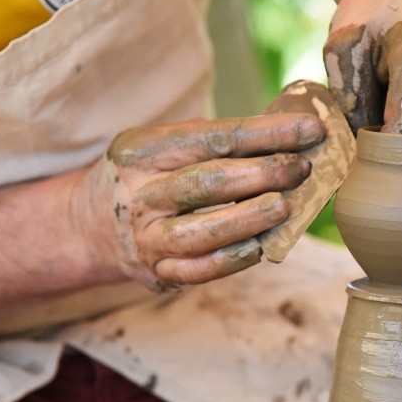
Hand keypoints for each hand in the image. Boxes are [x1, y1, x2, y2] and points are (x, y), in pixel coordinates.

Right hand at [78, 114, 321, 290]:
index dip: (266, 133)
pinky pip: (197, 270)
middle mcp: (141, 193)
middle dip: (261, 174)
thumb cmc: (151, 175)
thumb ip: (220, 141)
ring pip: (200, 231)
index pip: (214, 137)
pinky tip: (260, 247)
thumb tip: (293, 135)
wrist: (92, 224)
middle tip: (300, 169)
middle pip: (206, 182)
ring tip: (284, 206)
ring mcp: (146, 236)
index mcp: (144, 150)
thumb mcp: (168, 145)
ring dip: (247, 219)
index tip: (309, 130)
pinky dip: (231, 259)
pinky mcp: (157, 271)